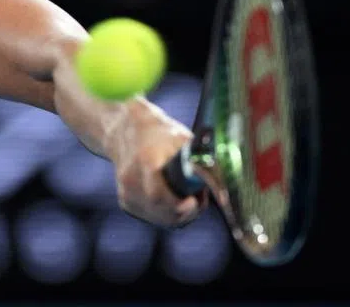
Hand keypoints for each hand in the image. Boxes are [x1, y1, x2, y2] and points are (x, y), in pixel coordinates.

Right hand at [108, 100, 206, 228]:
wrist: (127, 131)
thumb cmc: (162, 135)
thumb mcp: (183, 140)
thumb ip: (201, 162)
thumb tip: (223, 188)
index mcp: (146, 159)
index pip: (158, 195)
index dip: (181, 205)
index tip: (195, 201)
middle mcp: (131, 178)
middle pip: (163, 211)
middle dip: (187, 212)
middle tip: (198, 200)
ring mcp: (126, 192)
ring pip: (160, 218)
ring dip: (179, 214)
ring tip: (187, 197)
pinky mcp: (126, 202)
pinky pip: (154, 217)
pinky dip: (167, 213)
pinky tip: (172, 198)